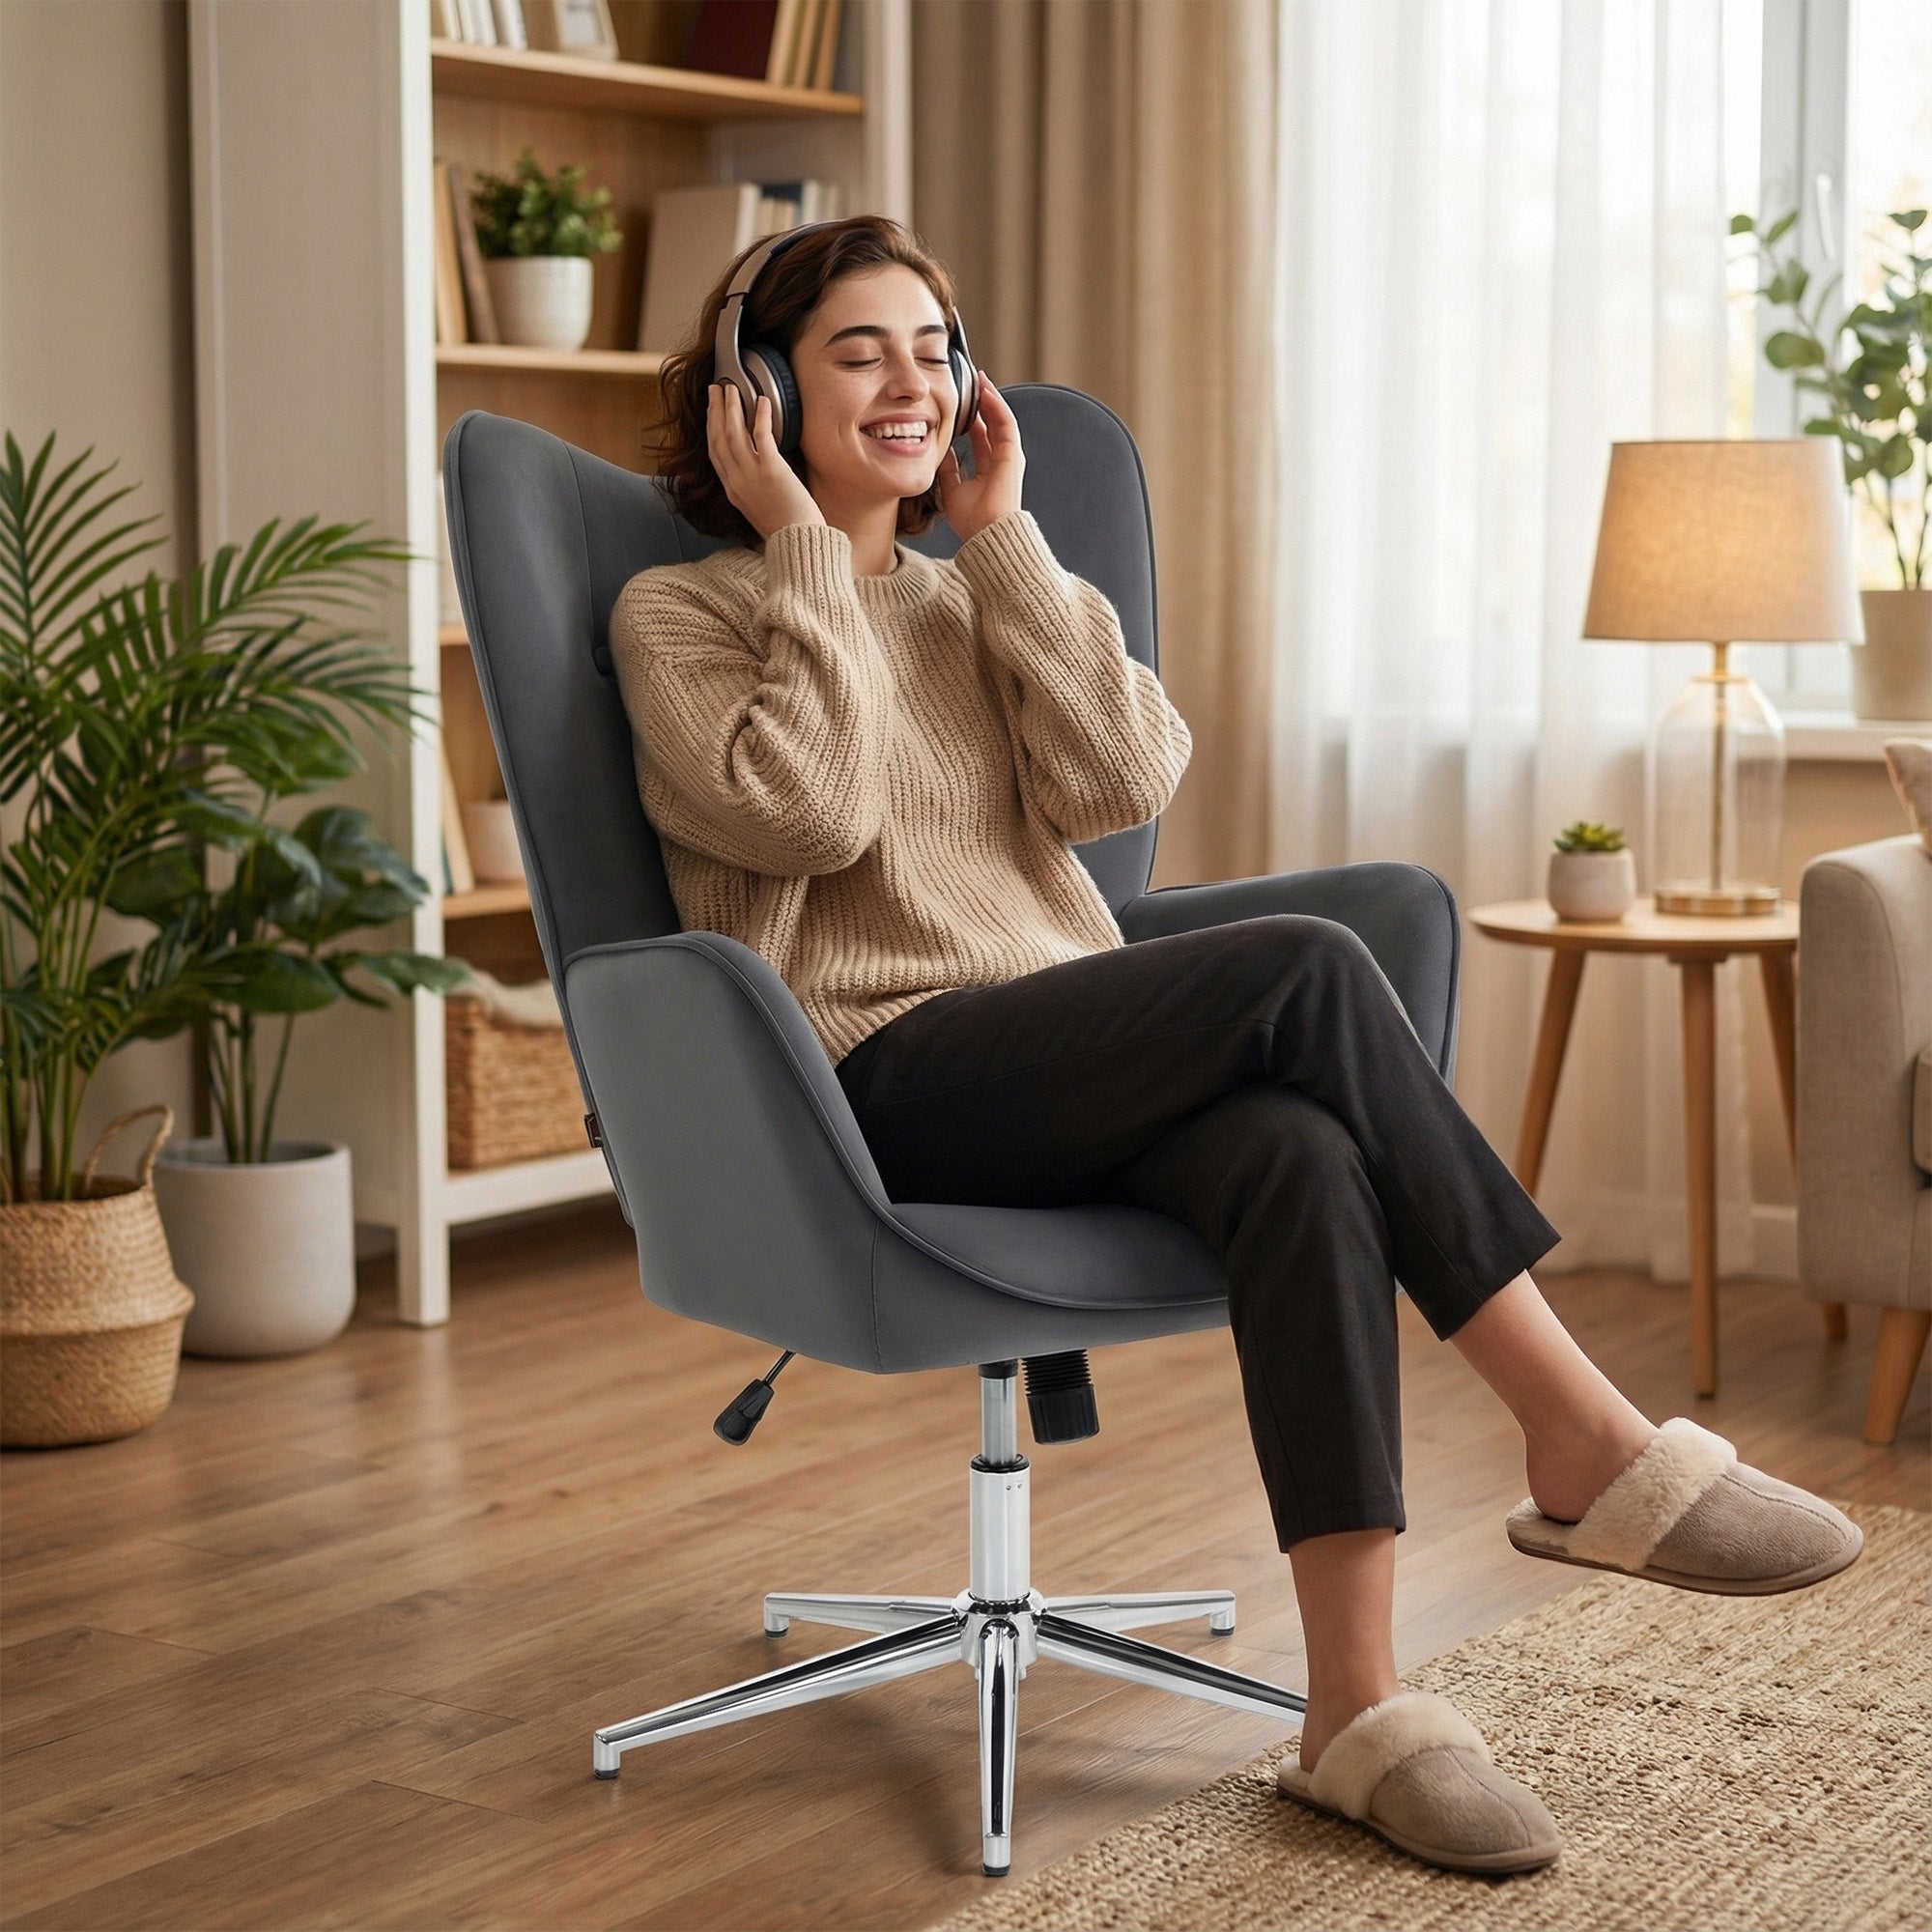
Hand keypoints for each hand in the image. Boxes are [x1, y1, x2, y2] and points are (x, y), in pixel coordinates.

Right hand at [708, 381, 825, 540]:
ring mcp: (752, 475)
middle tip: (717, 388)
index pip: (715, 452)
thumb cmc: (786, 528)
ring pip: (734, 434)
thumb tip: (757, 469)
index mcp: (732, 490)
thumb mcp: (759, 507)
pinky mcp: (772, 471)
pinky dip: (760, 417)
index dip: (711, 427)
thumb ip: (752, 487)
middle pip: (719, 438)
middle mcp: (736, 481)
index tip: (712, 410)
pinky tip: (762, 402)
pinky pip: (762, 437)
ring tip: (733, 388)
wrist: (798, 544)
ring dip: (732, 407)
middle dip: (716, 410)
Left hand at [937, 374, 1023, 541]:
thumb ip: (948, 469)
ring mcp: (1009, 457)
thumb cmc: (972, 522)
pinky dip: (997, 405)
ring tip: (979, 379)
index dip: (971, 418)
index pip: (980, 436)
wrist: (988, 535)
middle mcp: (1001, 461)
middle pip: (992, 424)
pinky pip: (1006, 423)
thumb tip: (938, 450)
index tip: (959, 401)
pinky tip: (986, 390)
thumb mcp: (951, 490)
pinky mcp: (1013, 455)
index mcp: (988, 470)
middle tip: (970, 382)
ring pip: (1001, 419)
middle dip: (982, 402)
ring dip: (991, 398)